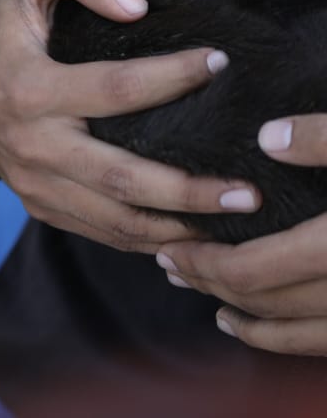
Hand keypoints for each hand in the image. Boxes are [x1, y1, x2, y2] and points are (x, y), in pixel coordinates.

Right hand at [0, 0, 257, 251]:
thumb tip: (137, 7)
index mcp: (29, 88)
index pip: (115, 89)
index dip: (172, 78)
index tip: (218, 64)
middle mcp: (31, 143)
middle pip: (121, 176)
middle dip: (188, 190)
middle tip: (245, 193)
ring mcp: (32, 179)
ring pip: (111, 217)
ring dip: (173, 226)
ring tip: (228, 224)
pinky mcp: (35, 200)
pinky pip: (94, 230)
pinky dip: (141, 240)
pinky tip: (182, 235)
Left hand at [157, 114, 326, 354]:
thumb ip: (323, 141)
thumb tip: (267, 137)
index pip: (250, 269)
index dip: (203, 261)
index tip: (168, 248)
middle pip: (260, 298)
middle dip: (209, 281)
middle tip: (169, 262)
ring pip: (288, 329)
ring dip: (238, 311)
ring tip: (199, 289)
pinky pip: (317, 342)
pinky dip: (278, 338)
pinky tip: (244, 325)